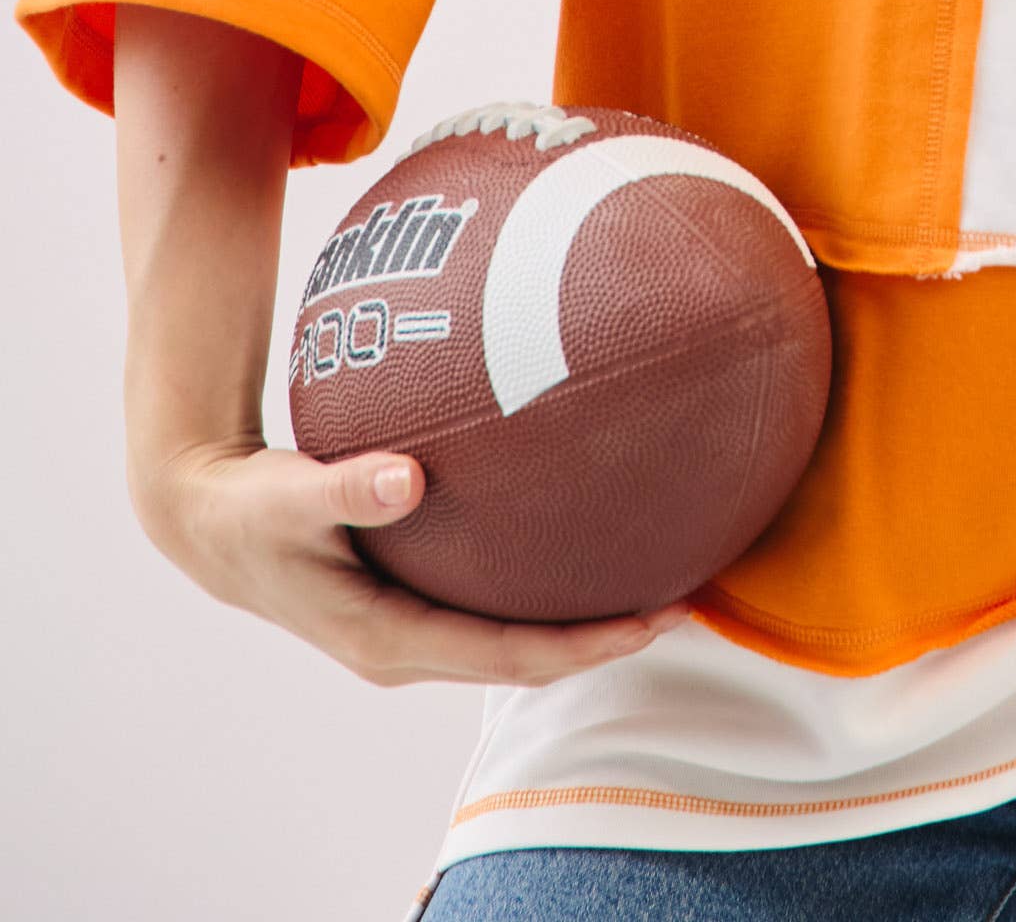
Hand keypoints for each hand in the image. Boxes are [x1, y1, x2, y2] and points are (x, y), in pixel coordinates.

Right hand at [132, 433, 687, 686]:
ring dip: (578, 619)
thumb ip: (347, 488)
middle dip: (602, 639)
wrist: (210, 523)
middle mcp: (408, 648)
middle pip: (525, 660)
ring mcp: (411, 630)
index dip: (583, 646)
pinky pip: (491, 602)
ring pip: (511, 638)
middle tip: (682, 601)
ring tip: (655, 574)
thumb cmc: (250, 510)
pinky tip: (579, 535)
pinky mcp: (410, 600)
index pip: (508, 657)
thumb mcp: (289, 498)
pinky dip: (539, 584)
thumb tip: (407, 477)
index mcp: (388, 640)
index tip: (650, 619)